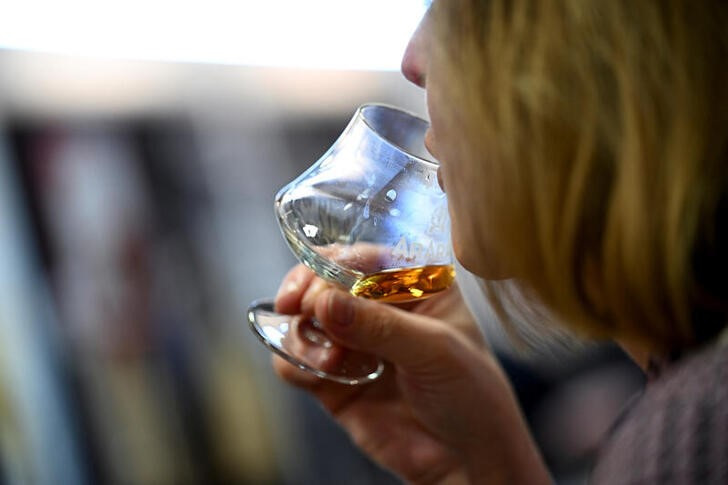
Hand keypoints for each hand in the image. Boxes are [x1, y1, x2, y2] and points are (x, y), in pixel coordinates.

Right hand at [273, 265, 549, 483]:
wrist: (467, 460)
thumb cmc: (472, 394)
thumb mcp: (435, 351)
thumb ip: (380, 327)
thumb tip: (326, 302)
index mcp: (414, 285)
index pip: (364, 258)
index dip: (331, 266)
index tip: (312, 289)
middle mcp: (380, 308)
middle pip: (324, 282)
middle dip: (308, 295)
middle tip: (303, 311)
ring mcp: (355, 343)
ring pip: (304, 320)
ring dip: (304, 335)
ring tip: (330, 361)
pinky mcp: (335, 379)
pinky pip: (296, 360)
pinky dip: (294, 362)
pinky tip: (318, 374)